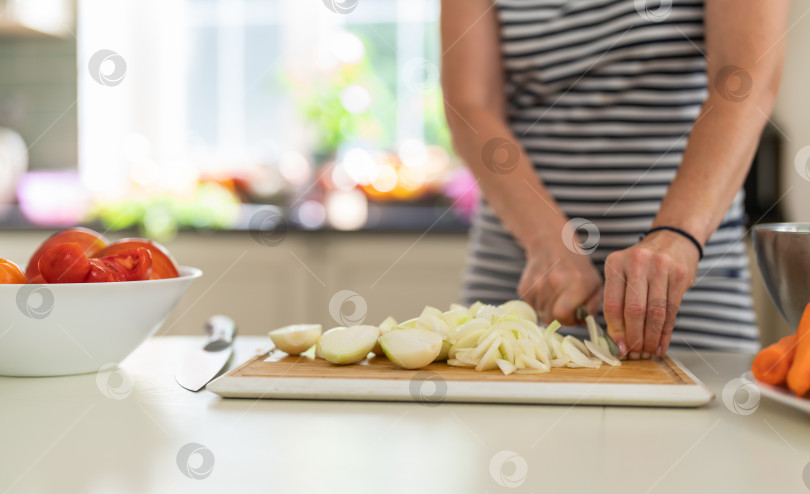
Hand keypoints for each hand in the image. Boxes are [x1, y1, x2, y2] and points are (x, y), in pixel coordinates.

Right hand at [519, 241, 601, 326]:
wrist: (551, 244)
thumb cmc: (577, 267)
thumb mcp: (594, 284)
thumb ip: (592, 306)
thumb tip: (581, 322)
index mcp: (576, 283)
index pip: (562, 315)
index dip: (569, 320)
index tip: (573, 314)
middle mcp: (554, 283)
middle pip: (550, 318)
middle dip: (559, 317)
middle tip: (564, 307)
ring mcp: (536, 284)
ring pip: (540, 314)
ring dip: (548, 311)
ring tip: (555, 297)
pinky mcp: (524, 287)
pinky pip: (531, 307)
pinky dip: (538, 305)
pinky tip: (545, 292)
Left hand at [603, 230, 699, 358]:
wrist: (674, 238)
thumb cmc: (643, 263)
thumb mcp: (624, 271)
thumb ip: (618, 299)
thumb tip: (617, 338)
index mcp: (616, 263)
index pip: (613, 304)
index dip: (616, 330)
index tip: (619, 347)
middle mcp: (637, 263)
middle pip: (634, 310)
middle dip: (634, 337)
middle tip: (635, 353)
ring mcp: (660, 268)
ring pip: (655, 313)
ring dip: (651, 338)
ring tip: (648, 352)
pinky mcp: (680, 275)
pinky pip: (672, 311)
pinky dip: (665, 332)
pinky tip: (661, 344)